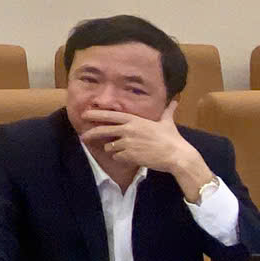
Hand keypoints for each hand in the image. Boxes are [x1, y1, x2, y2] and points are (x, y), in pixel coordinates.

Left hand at [78, 103, 209, 190]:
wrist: (176, 155)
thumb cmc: (172, 138)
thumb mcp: (167, 122)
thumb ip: (167, 111)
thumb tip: (175, 101)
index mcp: (135, 120)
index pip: (111, 115)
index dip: (96, 115)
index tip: (85, 114)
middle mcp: (129, 130)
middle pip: (103, 130)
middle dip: (91, 133)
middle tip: (83, 136)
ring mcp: (128, 143)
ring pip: (110, 147)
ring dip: (112, 149)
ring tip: (123, 150)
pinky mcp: (129, 156)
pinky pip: (117, 157)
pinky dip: (120, 158)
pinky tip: (129, 158)